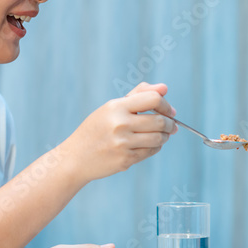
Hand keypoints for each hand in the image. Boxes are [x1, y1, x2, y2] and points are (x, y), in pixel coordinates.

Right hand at [61, 82, 177, 182]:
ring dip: (165, 136)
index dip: (166, 105)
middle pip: (159, 120)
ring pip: (158, 138)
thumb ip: (138, 95)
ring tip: (162, 135)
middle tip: (172, 126)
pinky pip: (151, 151)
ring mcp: (123, 143)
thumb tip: (164, 88)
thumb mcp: (111, 108)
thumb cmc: (96, 130)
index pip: (153, 99)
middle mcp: (120, 123)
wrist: (75, 157)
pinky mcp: (126, 159)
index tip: (170, 111)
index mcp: (116, 106)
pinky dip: (156, 147)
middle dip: (170, 124)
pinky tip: (151, 144)